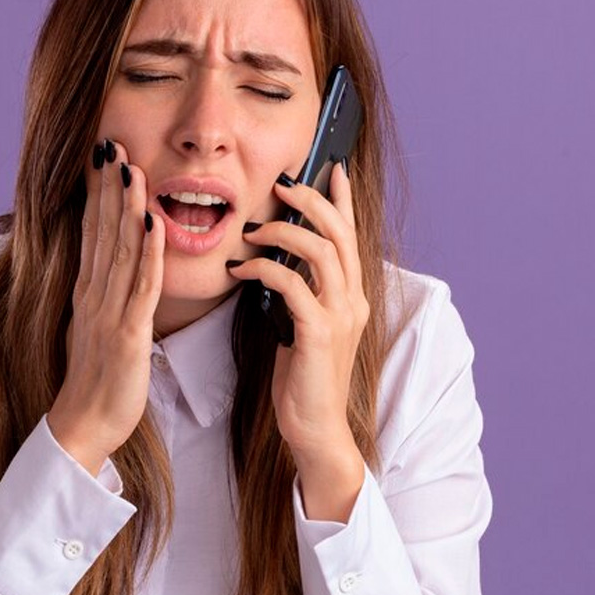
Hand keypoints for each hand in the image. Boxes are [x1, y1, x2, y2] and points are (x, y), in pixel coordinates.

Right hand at [47, 139, 163, 474]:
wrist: (83, 424)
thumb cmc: (95, 381)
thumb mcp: (95, 328)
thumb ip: (101, 296)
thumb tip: (105, 269)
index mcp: (88, 292)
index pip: (93, 233)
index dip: (98, 194)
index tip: (104, 158)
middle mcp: (94, 295)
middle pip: (102, 232)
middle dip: (108, 188)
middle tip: (112, 144)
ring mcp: (109, 313)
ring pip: (121, 251)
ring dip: (126, 208)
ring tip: (131, 169)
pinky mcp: (128, 334)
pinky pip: (141, 287)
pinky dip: (149, 253)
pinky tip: (154, 222)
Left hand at [226, 162, 368, 465]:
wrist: (315, 427)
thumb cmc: (303, 379)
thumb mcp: (303, 327)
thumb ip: (301, 294)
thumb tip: (278, 262)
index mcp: (350, 296)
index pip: (351, 236)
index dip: (342, 199)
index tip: (331, 167)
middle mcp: (352, 300)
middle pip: (339, 233)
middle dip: (311, 201)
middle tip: (281, 185)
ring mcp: (339, 315)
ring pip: (320, 251)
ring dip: (283, 231)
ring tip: (253, 228)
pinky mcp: (319, 333)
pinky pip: (292, 285)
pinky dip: (265, 268)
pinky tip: (241, 267)